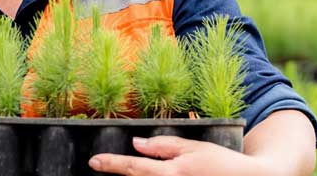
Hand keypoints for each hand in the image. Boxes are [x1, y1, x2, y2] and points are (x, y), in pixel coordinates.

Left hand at [89, 136, 278, 175]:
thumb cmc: (222, 163)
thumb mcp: (194, 148)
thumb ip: (164, 147)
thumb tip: (137, 143)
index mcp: (173, 173)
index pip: (135, 168)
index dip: (112, 164)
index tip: (94, 161)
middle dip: (119, 174)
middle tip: (101, 167)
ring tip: (121, 170)